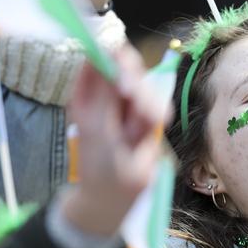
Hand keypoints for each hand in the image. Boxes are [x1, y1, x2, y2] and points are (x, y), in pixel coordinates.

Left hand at [63, 45, 169, 236]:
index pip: (104, 56)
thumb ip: (105, 88)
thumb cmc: (98, 163)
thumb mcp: (96, 125)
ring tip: (134, 137)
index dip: (119, 60)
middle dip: (138, 91)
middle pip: (132, 67)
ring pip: (149, 88)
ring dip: (146, 111)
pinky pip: (159, 106)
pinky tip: (144, 138)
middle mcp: (108, 92)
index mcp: (88, 90)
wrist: (115, 196)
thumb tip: (111, 52)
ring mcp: (129, 104)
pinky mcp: (147, 116)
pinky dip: (156, 120)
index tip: (126, 82)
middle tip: (137, 115)